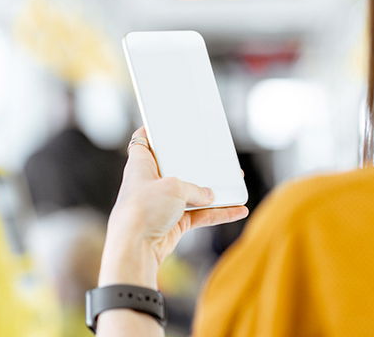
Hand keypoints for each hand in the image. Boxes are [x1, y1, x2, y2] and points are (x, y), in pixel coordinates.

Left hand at [99, 127, 248, 288]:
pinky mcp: (174, 223)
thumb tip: (209, 195)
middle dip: (196, 164)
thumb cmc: (143, 210)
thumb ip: (194, 188)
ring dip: (213, 191)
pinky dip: (219, 213)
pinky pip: (201, 215)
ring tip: (235, 184)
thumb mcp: (173, 187)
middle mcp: (151, 183)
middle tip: (214, 156)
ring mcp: (163, 204)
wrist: (136, 247)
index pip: (143, 143)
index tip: (166, 125)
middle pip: (176, 168)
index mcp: (141, 166)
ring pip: (192, 193)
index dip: (153, 133)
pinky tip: (238, 210)